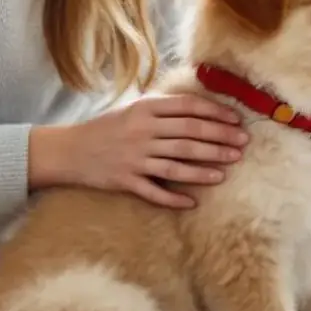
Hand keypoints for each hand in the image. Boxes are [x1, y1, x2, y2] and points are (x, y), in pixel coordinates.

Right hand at [30, 93, 248, 207]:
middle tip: (242, 144)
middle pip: (189, 135)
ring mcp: (134, 158)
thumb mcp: (132, 108)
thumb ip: (163, 108)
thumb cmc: (107, 127)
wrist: (68, 150)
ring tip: (226, 171)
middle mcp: (142, 132)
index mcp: (145, 110)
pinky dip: (174, 198)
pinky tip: (193, 202)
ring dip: (204, 169)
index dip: (216, 113)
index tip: (236, 120)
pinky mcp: (126, 181)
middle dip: (219, 139)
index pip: (188, 108)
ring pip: (177, 165)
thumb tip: (202, 107)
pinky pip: (154, 192)